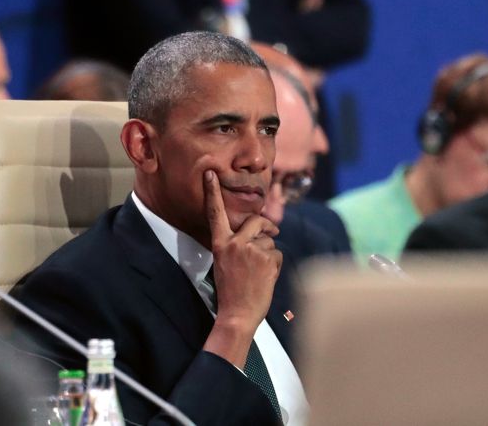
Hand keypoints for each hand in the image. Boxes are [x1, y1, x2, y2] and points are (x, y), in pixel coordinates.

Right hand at [204, 170, 281, 330]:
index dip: (212, 192)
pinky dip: (276, 264)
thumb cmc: (232, 290)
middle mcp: (234, 243)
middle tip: (272, 230)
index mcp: (220, 243)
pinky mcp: (266, 258)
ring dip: (270, 252)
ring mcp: (250, 250)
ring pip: (269, 239)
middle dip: (267, 225)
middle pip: (255, 221)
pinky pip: (277, 253)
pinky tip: (266, 277)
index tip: (210, 174)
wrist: (237, 314)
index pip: (215, 213)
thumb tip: (261, 231)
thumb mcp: (226, 263)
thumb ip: (238, 245)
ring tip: (260, 271)